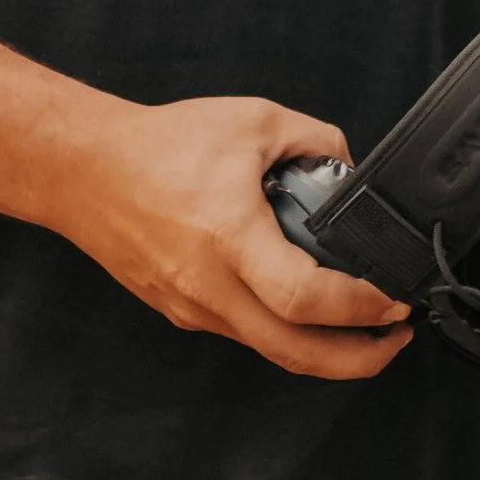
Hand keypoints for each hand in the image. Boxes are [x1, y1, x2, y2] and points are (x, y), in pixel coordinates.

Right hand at [59, 94, 411, 381]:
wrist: (83, 170)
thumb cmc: (159, 146)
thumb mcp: (254, 121)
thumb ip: (315, 141)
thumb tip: (350, 170)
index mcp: (229, 237)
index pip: (305, 298)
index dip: (361, 308)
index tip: (395, 301)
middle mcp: (209, 285)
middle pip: (295, 353)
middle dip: (359, 359)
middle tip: (395, 339)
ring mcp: (193, 306)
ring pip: (270, 349)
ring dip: (324, 350)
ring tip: (363, 327)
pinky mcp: (181, 310)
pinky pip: (244, 332)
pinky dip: (284, 331)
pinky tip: (305, 309)